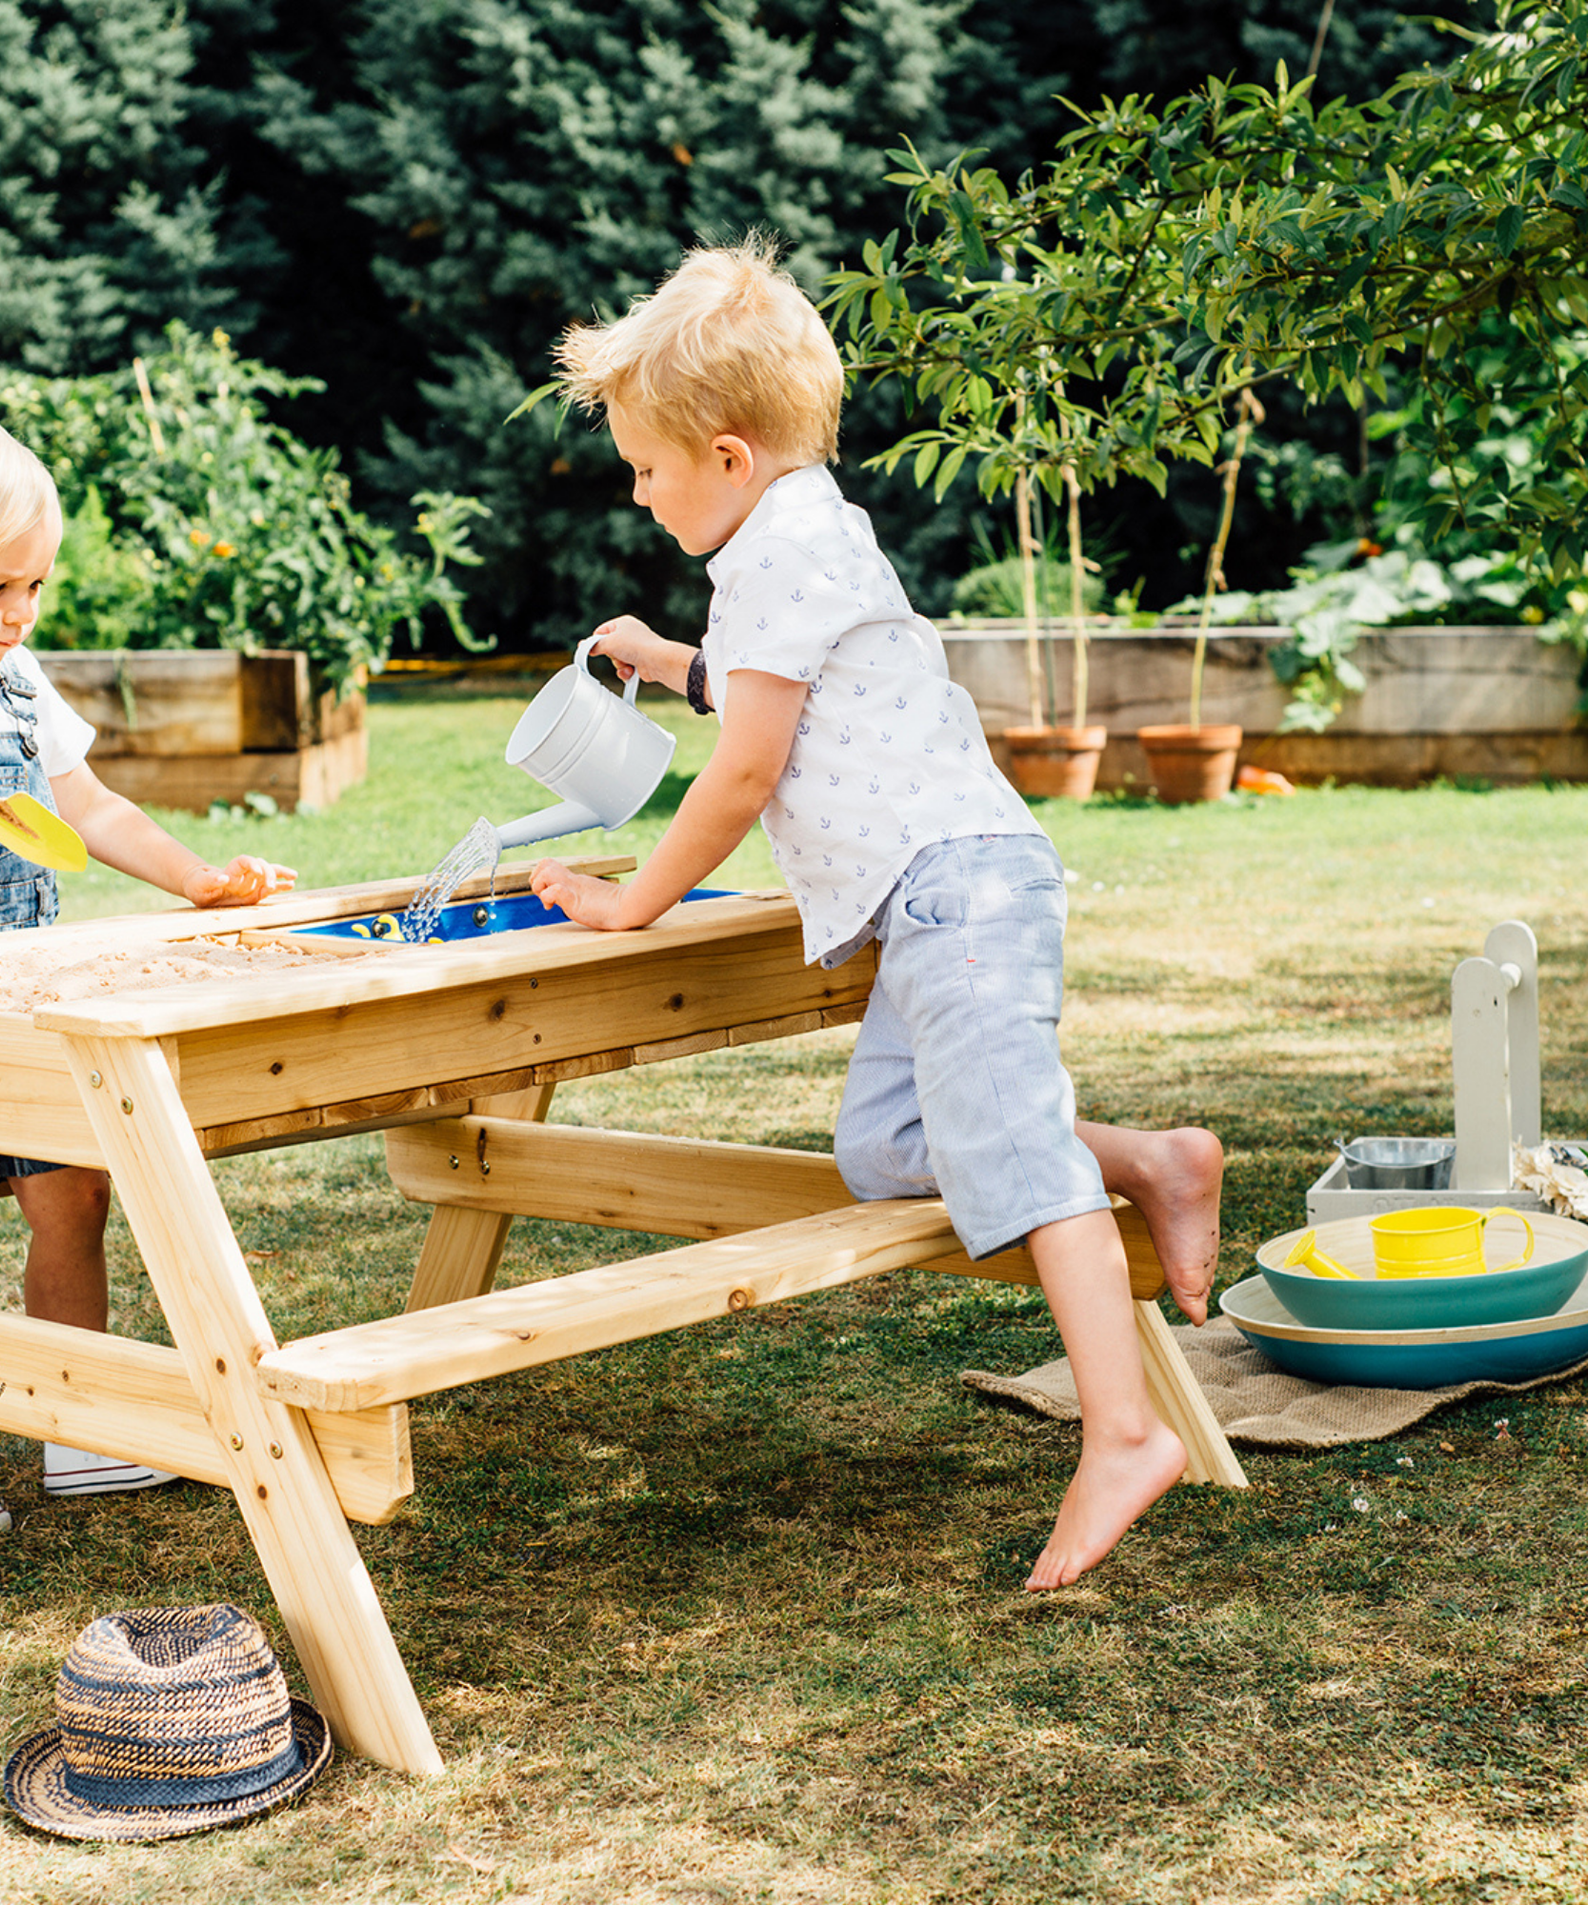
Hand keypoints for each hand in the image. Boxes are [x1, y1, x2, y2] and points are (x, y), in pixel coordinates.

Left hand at [182, 856, 297, 907]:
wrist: (201, 889)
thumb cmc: (198, 885)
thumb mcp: (199, 884)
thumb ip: (210, 880)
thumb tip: (223, 878)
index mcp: (231, 870)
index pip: (244, 861)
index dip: (252, 864)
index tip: (258, 872)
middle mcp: (244, 874)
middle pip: (261, 866)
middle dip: (268, 874)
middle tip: (271, 885)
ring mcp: (251, 883)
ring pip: (269, 874)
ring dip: (280, 875)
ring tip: (293, 877)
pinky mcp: (254, 893)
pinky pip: (269, 889)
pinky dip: (280, 886)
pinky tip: (291, 885)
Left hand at [530, 859, 628, 930]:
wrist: (630, 909)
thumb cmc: (619, 909)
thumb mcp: (597, 899)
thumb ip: (586, 897)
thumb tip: (581, 902)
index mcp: (578, 881)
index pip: (553, 867)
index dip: (543, 878)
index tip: (548, 896)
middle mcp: (574, 880)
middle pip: (545, 863)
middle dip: (536, 879)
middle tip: (543, 895)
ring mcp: (574, 888)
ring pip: (546, 872)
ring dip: (540, 886)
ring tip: (547, 901)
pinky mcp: (575, 900)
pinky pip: (555, 890)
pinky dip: (548, 897)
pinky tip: (552, 908)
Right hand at [589, 616, 669, 683]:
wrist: (657, 661)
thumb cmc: (637, 646)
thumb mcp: (609, 642)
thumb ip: (594, 645)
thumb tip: (585, 647)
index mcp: (623, 623)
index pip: (601, 631)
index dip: (595, 641)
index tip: (590, 649)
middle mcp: (630, 634)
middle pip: (608, 648)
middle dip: (611, 656)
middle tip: (617, 654)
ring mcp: (636, 649)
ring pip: (616, 660)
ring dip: (619, 665)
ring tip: (628, 663)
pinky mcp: (640, 662)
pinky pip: (625, 669)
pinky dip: (626, 672)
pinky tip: (631, 671)